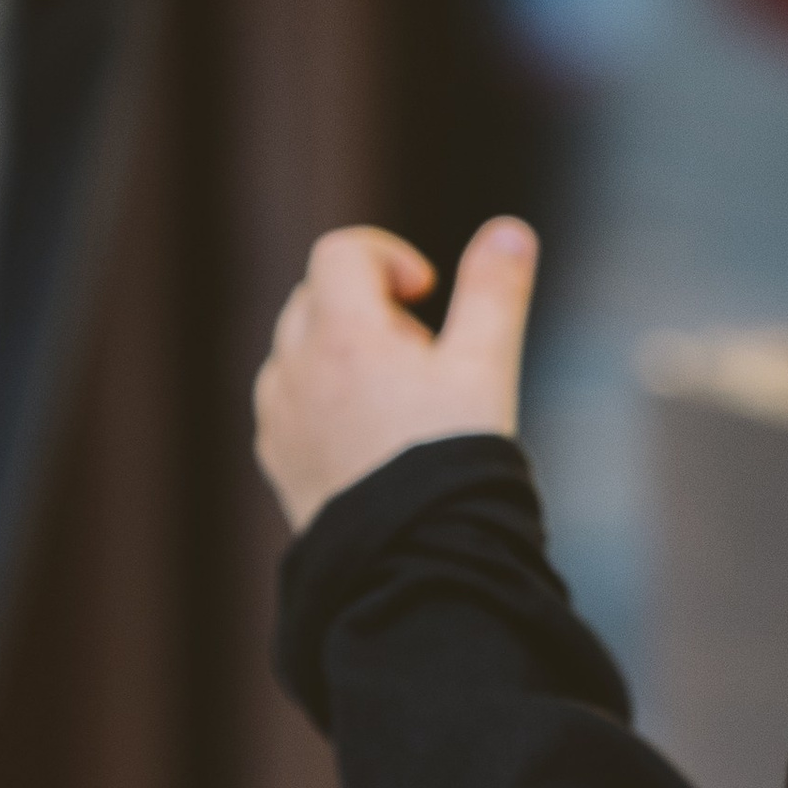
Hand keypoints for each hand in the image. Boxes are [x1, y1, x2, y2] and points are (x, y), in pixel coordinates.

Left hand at [254, 219, 537, 533]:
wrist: (410, 558)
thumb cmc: (451, 458)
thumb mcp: (485, 367)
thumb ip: (495, 291)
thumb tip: (510, 229)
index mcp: (343, 334)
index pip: (341, 252)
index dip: (388, 255)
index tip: (428, 292)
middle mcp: (295, 368)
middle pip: (316, 296)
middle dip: (370, 306)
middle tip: (425, 354)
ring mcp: (278, 416)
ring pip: (297, 349)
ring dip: (342, 351)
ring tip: (399, 399)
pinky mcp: (277, 457)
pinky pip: (287, 401)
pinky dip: (322, 396)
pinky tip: (370, 436)